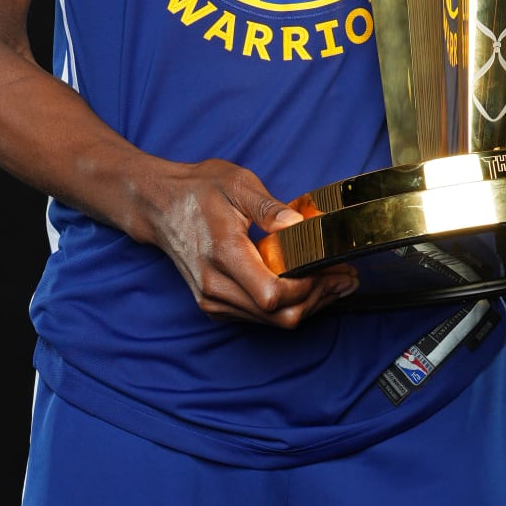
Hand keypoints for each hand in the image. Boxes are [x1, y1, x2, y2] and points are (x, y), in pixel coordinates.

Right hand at [138, 158, 357, 327]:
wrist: (159, 206)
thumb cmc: (198, 191)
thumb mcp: (236, 183)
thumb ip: (269, 207)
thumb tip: (298, 225)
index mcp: (224, 254)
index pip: (274, 294)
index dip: (310, 287)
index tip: (332, 267)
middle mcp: (215, 286)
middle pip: (280, 315)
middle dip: (318, 299)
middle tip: (345, 277)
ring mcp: (213, 300)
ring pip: (273, 322)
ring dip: (308, 305)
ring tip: (335, 282)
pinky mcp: (214, 306)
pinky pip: (260, 319)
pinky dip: (288, 307)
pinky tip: (307, 287)